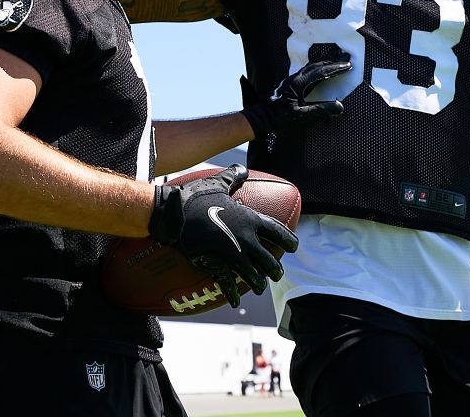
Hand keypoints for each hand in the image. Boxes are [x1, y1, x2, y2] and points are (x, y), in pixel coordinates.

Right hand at [147, 165, 298, 307]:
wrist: (174, 214)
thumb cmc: (196, 196)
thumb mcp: (218, 182)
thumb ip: (233, 176)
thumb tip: (242, 168)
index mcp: (250, 219)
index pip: (278, 232)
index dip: (288, 241)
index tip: (294, 248)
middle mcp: (246, 239)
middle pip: (269, 259)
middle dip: (275, 269)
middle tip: (277, 274)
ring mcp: (232, 254)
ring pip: (253, 274)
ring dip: (258, 283)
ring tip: (259, 288)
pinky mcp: (216, 264)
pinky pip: (228, 284)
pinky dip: (233, 294)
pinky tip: (237, 302)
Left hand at [243, 57, 351, 136]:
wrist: (261, 118)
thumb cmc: (279, 118)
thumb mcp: (301, 116)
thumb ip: (320, 110)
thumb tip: (340, 106)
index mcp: (298, 83)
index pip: (320, 72)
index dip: (335, 69)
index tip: (347, 66)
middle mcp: (295, 78)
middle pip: (317, 66)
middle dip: (332, 63)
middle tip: (346, 60)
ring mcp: (292, 80)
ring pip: (311, 68)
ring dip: (325, 64)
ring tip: (337, 63)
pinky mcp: (290, 84)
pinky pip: (307, 72)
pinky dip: (317, 69)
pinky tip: (320, 71)